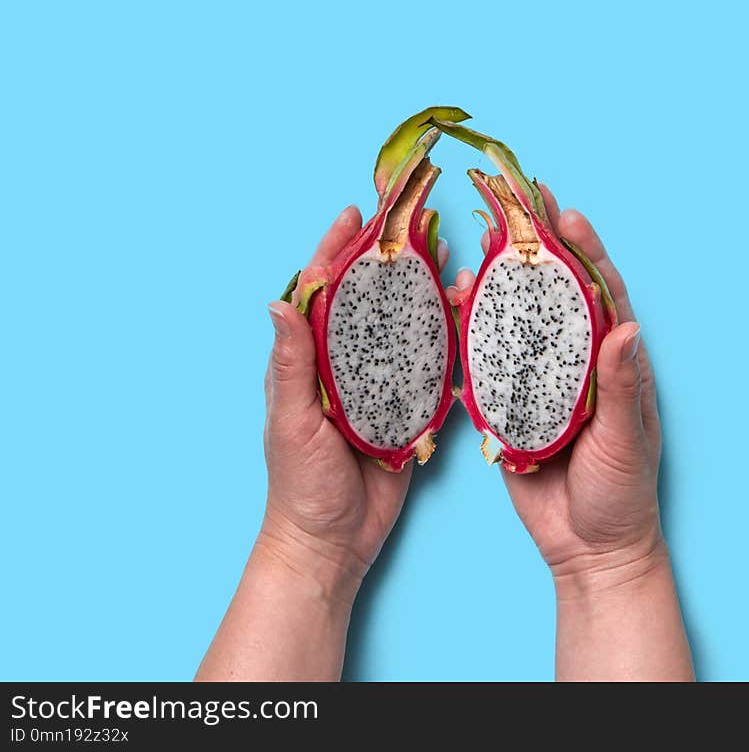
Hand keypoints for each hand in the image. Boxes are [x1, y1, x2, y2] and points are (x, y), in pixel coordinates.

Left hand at [261, 205, 449, 602]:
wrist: (332, 542)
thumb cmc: (300, 484)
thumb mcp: (291, 422)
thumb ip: (291, 365)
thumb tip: (278, 303)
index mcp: (309, 362)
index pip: (321, 293)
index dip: (335, 251)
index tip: (354, 215)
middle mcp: (345, 365)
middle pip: (367, 301)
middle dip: (386, 261)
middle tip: (413, 225)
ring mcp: (378, 386)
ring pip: (402, 328)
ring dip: (420, 294)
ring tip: (445, 259)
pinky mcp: (408, 410)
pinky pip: (429, 369)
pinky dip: (444, 341)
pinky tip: (461, 316)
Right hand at [448, 185, 664, 591]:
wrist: (589, 549)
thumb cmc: (621, 494)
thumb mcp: (625, 439)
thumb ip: (620, 385)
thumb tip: (626, 326)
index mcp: (612, 363)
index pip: (600, 294)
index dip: (585, 252)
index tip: (567, 215)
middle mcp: (573, 362)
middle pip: (554, 295)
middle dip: (537, 250)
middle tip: (517, 206)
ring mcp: (538, 382)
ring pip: (514, 324)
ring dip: (496, 289)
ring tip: (475, 254)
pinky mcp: (507, 406)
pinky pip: (484, 366)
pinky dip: (469, 338)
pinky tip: (454, 311)